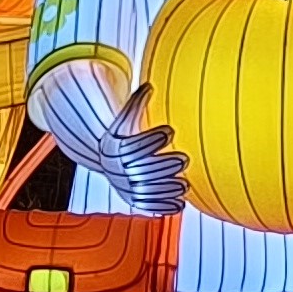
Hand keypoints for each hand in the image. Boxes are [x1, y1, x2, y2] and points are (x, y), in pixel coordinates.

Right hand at [76, 73, 187, 213]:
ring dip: (166, 188)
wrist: (108, 161)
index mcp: (116, 149)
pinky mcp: (134, 199)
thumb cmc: (122, 137)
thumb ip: (135, 104)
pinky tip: (181, 204)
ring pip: (147, 190)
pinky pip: (148, 205)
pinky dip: (164, 206)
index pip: (133, 146)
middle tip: (183, 159)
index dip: (151, 138)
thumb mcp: (123, 120)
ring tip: (184, 183)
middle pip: (142, 171)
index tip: (169, 130)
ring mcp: (126, 187)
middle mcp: (119, 170)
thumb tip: (149, 85)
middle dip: (164, 166)